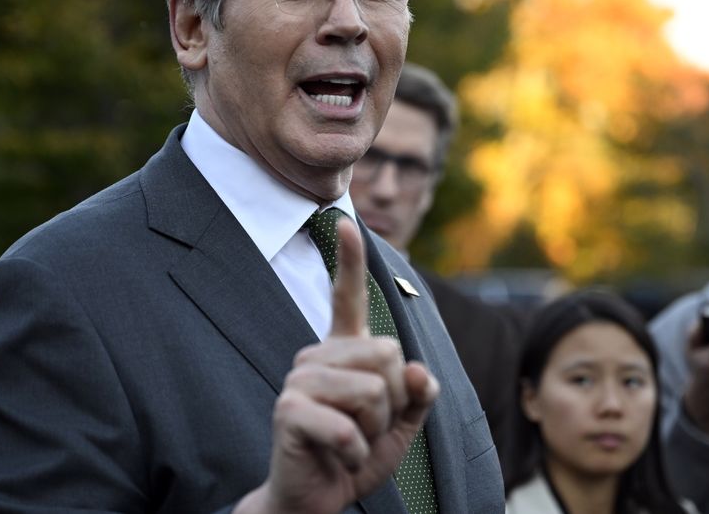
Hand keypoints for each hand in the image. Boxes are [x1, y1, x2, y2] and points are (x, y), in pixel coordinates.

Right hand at [234, 217, 438, 513]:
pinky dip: (357, 453)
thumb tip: (419, 370)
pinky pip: (350, 427)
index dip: (349, 261)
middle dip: (395, 403)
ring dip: (376, 431)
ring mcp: (299, 379)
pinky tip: (339, 458)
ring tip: (353, 443)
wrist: (316, 499)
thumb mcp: (400, 426)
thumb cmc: (356, 457)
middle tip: (368, 429)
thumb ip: (418, 396)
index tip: (346, 221)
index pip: (347, 298)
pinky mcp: (289, 410)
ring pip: (374, 391)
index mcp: (344, 353)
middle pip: (389, 355)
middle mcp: (318, 356)